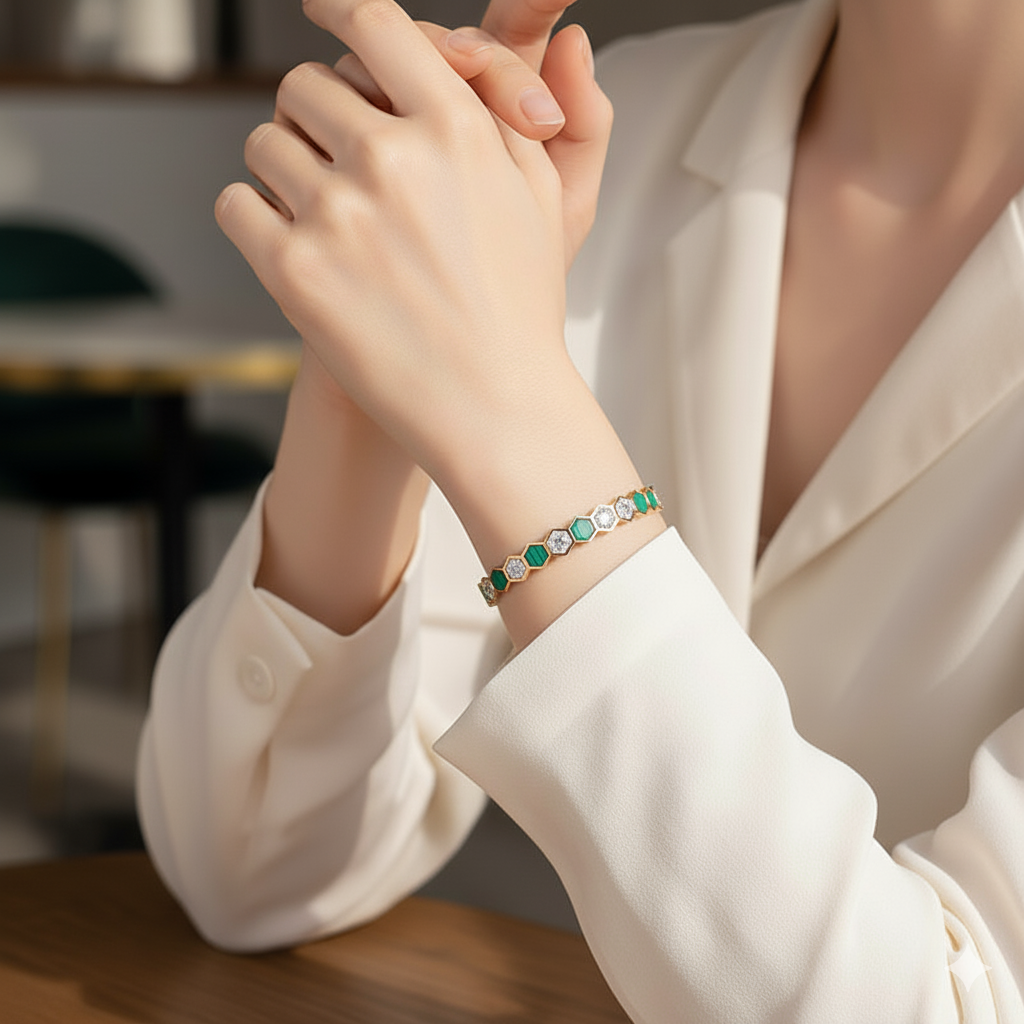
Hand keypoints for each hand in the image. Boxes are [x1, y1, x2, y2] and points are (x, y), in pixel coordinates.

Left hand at [217, 0, 577, 487]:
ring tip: (323, 213)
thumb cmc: (520, 307)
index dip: (339, 7)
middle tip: (336, 157)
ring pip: (263, 142)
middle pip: (304, 84)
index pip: (374, 24)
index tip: (320, 7)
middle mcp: (392, 160)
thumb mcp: (543, 196)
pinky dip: (255, 216)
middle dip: (315, 114)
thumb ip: (518, 107)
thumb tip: (561, 33)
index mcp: (455, 130)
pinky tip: (293, 243)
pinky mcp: (294, 272)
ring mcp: (337, 216)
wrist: (493, 407)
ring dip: (284, 167)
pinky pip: (236, 204)